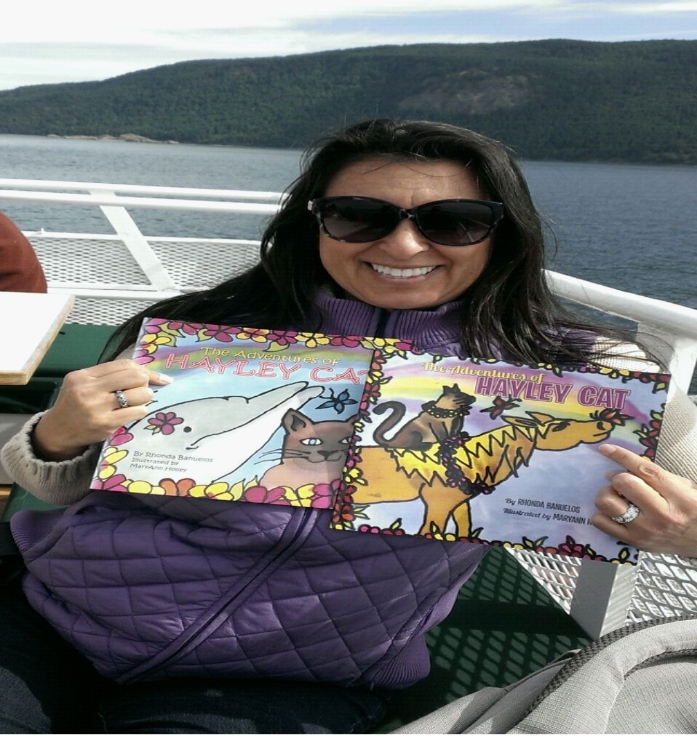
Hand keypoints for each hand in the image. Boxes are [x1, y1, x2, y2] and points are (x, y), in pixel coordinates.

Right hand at [32, 360, 171, 460]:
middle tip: (145, 389)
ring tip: (140, 401)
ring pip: (139, 394)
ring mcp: (98, 407)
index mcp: (84, 376)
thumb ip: (107, 376)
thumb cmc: (74, 404)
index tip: (157, 377)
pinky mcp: (105, 424)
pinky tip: (136, 411)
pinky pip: (136, 412)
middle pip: (135, 377)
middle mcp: (89, 389)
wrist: (56, 431)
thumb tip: (143, 372)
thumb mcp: (83, 384)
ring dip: (146, 397)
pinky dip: (141, 410)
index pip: (124, 365)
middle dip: (147, 382)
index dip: (144, 369)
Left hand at [592, 444, 696, 556]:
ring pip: (607, 503)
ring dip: (607, 494)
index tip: (605, 448)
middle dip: (617, 478)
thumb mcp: (685, 487)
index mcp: (679, 497)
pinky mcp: (633, 542)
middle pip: (623, 484)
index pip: (644, 470)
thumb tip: (619, 469)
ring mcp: (645, 530)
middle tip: (620, 481)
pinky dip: (602, 513)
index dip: (621, 456)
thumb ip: (657, 476)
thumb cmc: (692, 509)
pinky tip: (613, 511)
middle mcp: (661, 514)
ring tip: (616, 497)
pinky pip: (601, 523)